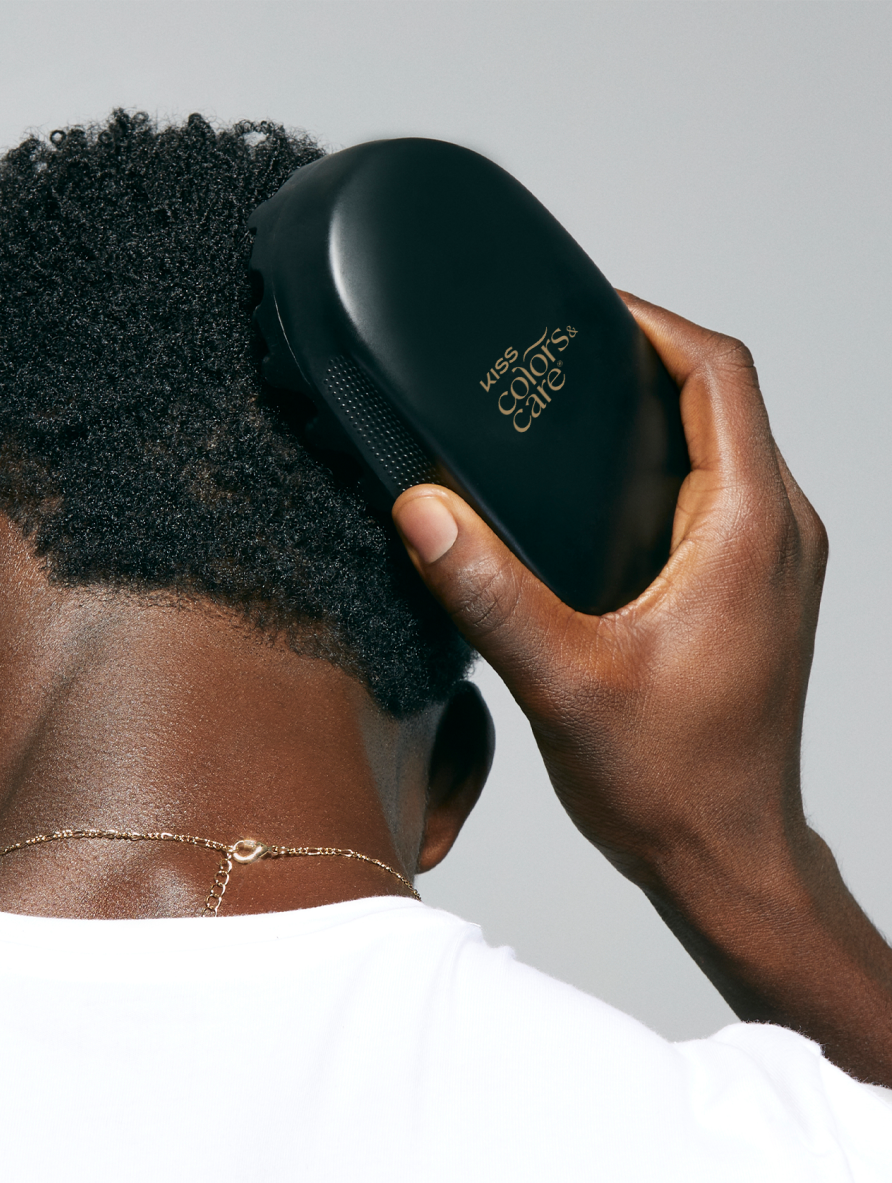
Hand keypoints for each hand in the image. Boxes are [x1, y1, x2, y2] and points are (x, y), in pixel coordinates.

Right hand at [393, 294, 891, 1082]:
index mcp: (745, 528)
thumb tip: (424, 510)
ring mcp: (772, 562)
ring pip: (725, 445)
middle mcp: (776, 532)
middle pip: (723, 399)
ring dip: (655, 414)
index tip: (587, 312)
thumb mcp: (564, 680)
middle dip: (644, 361)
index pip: (720, 376)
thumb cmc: (672, 779)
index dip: (654, 324)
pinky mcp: (756, 590)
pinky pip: (721, 492)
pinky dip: (666, 465)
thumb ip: (489, 590)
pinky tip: (598, 495)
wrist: (728, 852)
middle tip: (556, 360)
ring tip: (567, 413)